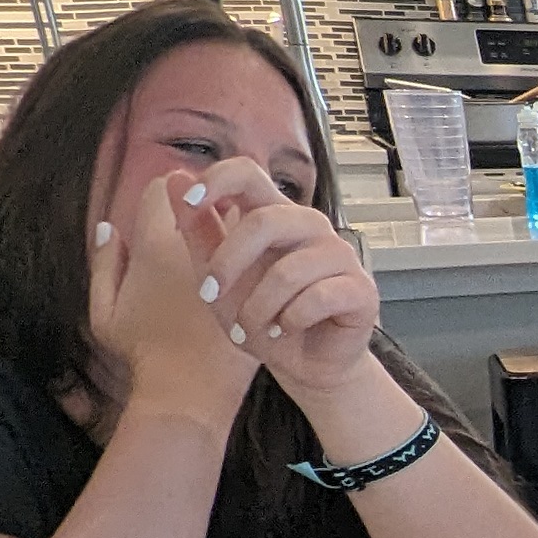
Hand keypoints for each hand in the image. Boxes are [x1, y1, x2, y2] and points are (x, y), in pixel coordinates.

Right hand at [88, 168, 257, 427]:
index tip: (174, 205)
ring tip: (233, 236)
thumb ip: (105, 263)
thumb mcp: (106, 311)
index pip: (167, 186)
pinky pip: (269, 249)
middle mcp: (197, 247)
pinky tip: (254, 264)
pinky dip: (262, 249)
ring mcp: (234, 265)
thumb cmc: (142, 353)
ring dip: (239, 221)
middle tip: (210, 212)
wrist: (190, 392)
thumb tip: (109, 227)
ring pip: (246, 217)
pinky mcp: (262, 285)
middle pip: (211, 193)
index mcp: (155, 245)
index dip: (170, 191)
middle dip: (212, 196)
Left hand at [173, 155, 386, 408]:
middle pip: (266, 220)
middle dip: (228, 263)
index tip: (190, 205)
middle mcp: (310, 227)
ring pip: (289, 269)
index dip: (217, 180)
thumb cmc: (262, 317)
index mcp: (274, 216)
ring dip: (259, 307)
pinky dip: (290, 320)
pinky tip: (284, 330)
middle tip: (210, 295)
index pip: (248, 173)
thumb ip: (200, 230)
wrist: (304, 364)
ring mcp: (340, 256)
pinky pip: (318, 297)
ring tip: (251, 328)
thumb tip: (176, 178)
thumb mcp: (217, 276)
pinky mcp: (361, 289)